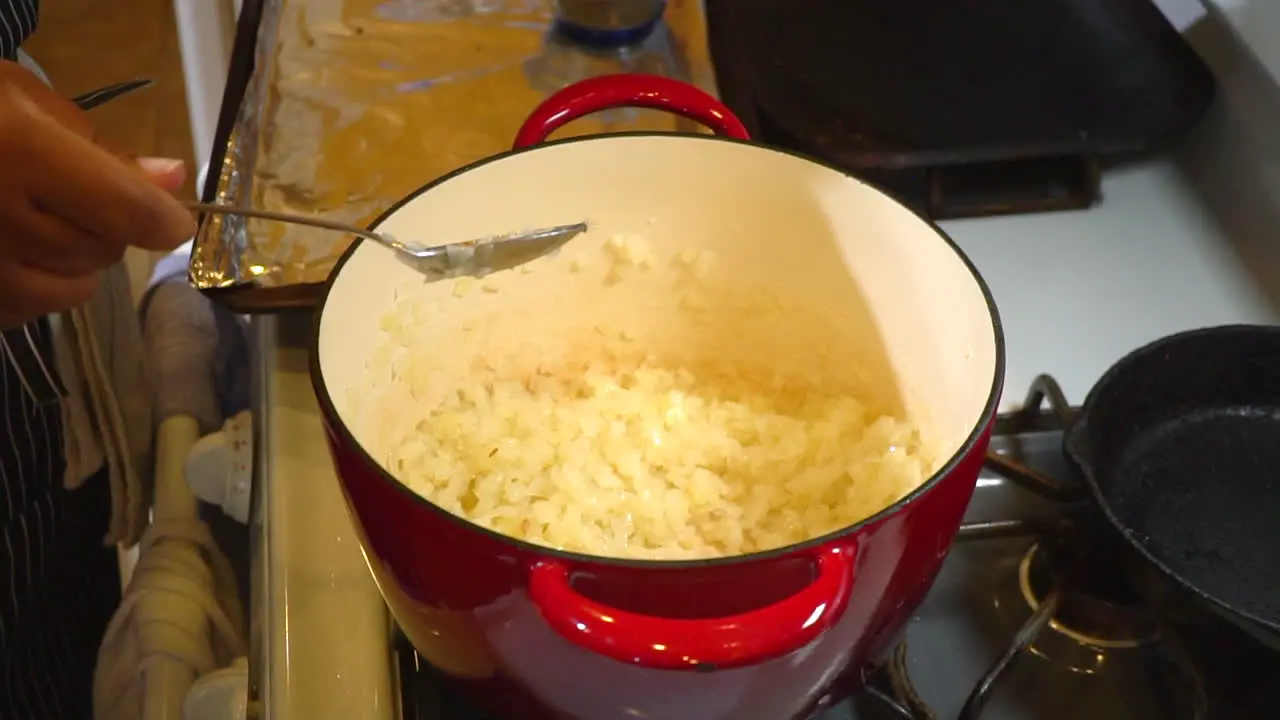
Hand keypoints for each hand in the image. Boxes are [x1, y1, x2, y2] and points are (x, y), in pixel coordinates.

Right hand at [0, 60, 195, 329]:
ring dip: (73, 260)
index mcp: (18, 151)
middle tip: (64, 195)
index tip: (171, 217)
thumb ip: (99, 144)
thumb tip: (172, 179)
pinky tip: (4, 249)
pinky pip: (34, 310)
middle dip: (106, 227)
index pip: (129, 211)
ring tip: (27, 221)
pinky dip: (34, 286)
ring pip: (77, 288)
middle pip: (106, 249)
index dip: (165, 220)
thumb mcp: (22, 98)